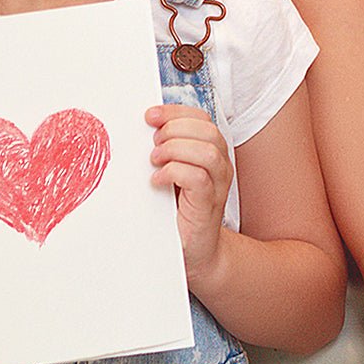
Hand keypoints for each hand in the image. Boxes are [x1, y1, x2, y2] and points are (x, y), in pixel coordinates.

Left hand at [148, 103, 232, 280]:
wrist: (195, 251)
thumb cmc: (179, 211)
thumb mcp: (172, 174)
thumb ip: (165, 152)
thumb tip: (142, 130)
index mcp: (211, 151)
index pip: (201, 118)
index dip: (176, 112)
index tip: (149, 116)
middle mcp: (220, 164)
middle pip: (207, 130)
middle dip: (174, 129)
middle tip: (152, 144)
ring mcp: (218, 184)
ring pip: (207, 151)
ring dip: (175, 150)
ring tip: (155, 160)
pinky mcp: (208, 204)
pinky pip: (198, 178)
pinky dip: (174, 172)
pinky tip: (157, 180)